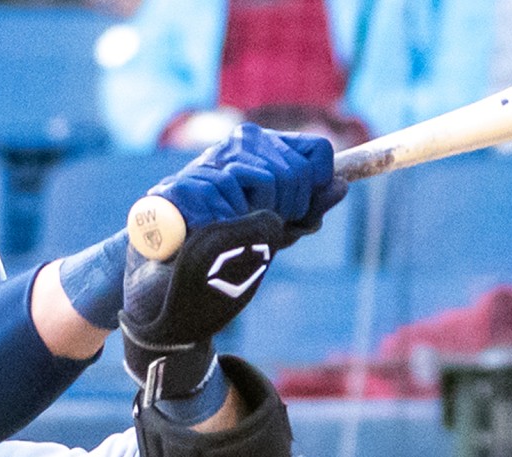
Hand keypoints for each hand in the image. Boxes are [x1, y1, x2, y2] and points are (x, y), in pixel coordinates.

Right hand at [149, 123, 347, 248]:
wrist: (168, 260)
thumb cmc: (226, 239)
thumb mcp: (275, 226)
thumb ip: (307, 209)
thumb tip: (343, 186)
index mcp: (266, 146)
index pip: (318, 152)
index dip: (316, 186)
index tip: (294, 210)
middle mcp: (242, 141)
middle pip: (295, 172)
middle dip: (286, 210)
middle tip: (255, 224)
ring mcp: (215, 158)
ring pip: (267, 181)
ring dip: (257, 217)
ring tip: (230, 226)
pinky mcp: (190, 181)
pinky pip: (233, 200)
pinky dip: (229, 224)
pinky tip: (211, 228)